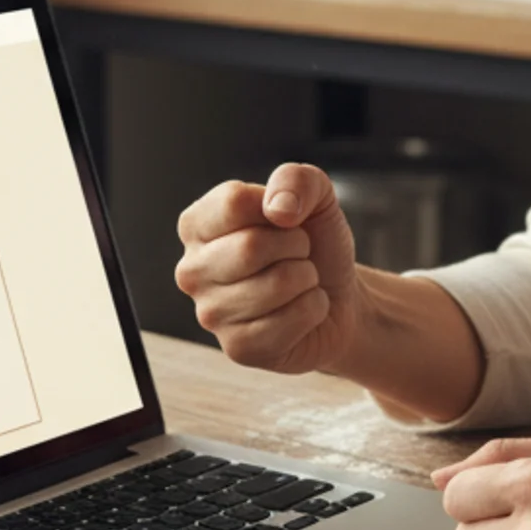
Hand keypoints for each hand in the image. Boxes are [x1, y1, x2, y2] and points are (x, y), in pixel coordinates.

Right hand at [174, 162, 362, 375]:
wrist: (338, 295)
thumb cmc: (315, 243)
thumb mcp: (315, 197)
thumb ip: (296, 180)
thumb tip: (278, 210)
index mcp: (197, 225)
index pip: (233, 202)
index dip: (278, 207)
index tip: (286, 220)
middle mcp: (192, 270)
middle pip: (251, 246)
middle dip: (296, 246)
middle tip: (298, 254)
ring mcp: (210, 314)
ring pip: (277, 284)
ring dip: (307, 278)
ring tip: (299, 281)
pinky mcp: (238, 349)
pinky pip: (290, 321)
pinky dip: (313, 310)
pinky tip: (302, 311)